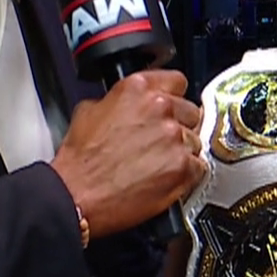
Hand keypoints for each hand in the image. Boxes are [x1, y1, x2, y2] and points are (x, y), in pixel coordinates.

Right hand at [50, 69, 204, 235]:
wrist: (78, 194)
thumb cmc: (80, 160)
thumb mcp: (88, 111)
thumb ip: (118, 100)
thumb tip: (128, 104)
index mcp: (138, 89)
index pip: (177, 81)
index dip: (173, 97)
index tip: (171, 107)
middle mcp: (160, 108)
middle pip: (190, 111)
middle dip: (178, 125)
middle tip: (160, 142)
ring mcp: (175, 137)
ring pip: (195, 140)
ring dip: (181, 151)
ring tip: (157, 164)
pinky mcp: (183, 167)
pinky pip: (199, 166)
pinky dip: (186, 174)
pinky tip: (164, 178)